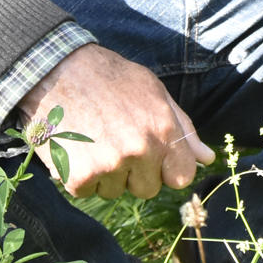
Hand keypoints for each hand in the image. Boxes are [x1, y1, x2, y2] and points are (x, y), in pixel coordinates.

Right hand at [16, 44, 214, 200]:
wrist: (55, 71)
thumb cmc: (109, 77)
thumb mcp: (153, 92)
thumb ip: (183, 128)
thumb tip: (207, 159)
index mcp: (163, 130)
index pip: (182, 177)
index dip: (167, 168)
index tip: (153, 157)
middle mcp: (139, 151)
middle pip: (148, 188)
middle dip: (135, 172)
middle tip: (116, 141)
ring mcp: (109, 166)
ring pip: (117, 191)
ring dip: (107, 175)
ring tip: (94, 139)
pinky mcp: (79, 178)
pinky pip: (89, 192)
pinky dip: (82, 176)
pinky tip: (77, 147)